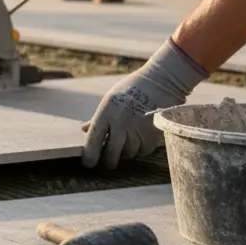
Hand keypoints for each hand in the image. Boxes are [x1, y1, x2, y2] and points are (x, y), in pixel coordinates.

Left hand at [82, 39, 207, 168]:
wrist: (161, 81)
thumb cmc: (132, 89)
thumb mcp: (110, 99)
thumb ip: (98, 117)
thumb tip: (83, 129)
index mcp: (106, 113)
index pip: (93, 140)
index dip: (89, 155)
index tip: (88, 163)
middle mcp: (120, 123)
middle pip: (111, 153)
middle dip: (109, 161)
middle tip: (109, 163)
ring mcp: (137, 129)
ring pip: (128, 153)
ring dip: (127, 152)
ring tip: (128, 141)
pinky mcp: (153, 134)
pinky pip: (144, 150)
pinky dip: (142, 148)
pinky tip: (142, 137)